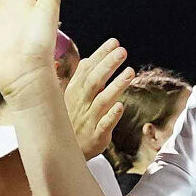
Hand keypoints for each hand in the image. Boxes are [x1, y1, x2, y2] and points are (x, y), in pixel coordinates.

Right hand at [66, 38, 132, 157]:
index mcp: (75, 91)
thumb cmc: (72, 121)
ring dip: (115, 86)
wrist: (65, 153)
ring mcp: (88, 119)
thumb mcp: (72, 98)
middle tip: (122, 51)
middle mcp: (81, 103)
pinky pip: (104, 125)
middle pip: (94, 81)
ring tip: (130, 72)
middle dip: (108, 65)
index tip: (114, 42)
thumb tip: (87, 59)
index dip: (100, 55)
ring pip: (101, 101)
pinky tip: (121, 106)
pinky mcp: (96, 136)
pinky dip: (111, 116)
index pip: (87, 69)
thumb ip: (81, 79)